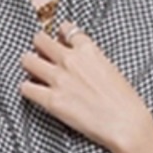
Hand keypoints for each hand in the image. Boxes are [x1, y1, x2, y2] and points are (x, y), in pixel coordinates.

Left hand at [17, 21, 152, 152]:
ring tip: (34, 73)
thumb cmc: (125, 101)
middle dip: (39, 47)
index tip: (60, 42)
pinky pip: (25, 88)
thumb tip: (82, 64)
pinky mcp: (51, 100)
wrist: (126, 123)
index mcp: (88, 49)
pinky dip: (27, 89)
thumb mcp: (111, 69)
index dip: (60, 35)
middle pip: (40, 40)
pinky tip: (35, 93)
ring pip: (27, 60)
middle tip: (41, 57)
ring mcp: (59, 79)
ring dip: (29, 65)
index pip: (66, 29)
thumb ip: (92, 61)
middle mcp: (70, 60)